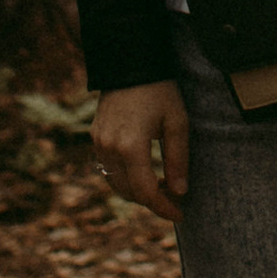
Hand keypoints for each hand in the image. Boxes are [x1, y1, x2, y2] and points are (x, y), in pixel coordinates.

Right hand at [93, 79, 189, 222]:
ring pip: (116, 184)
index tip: (180, 214)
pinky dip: (126, 178)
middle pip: (129, 192)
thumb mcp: (177, 122)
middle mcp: (109, 148)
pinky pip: (109, 169)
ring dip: (138, 192)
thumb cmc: (160, 91)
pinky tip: (146, 174)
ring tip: (164, 188)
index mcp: (131, 146)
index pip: (146, 191)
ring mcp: (99, 143)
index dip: (164, 207)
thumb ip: (178, 159)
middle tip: (176, 200)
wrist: (130, 63)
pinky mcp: (96, 137)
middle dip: (153, 201)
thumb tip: (180, 191)